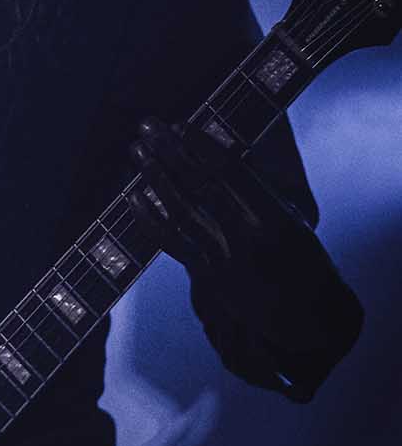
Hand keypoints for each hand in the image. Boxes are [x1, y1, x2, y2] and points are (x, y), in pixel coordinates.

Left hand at [127, 117, 328, 346]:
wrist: (312, 321)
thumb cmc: (307, 263)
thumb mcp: (295, 222)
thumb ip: (262, 192)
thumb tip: (229, 154)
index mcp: (275, 216)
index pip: (233, 171)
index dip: (203, 145)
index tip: (181, 124)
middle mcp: (247, 236)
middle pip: (201, 184)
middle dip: (170, 151)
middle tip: (147, 125)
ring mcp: (225, 259)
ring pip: (181, 211)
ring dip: (155, 177)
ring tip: (136, 151)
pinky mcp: (208, 277)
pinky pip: (172, 243)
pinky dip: (150, 218)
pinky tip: (133, 196)